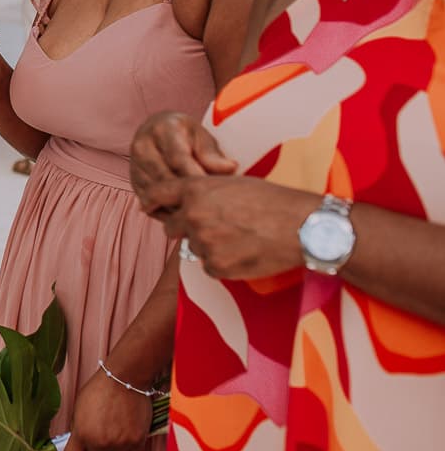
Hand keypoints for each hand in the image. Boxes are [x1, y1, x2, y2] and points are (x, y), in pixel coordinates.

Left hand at [59, 371, 152, 450]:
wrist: (125, 378)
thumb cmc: (101, 388)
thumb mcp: (79, 408)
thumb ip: (78, 430)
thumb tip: (77, 446)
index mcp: (82, 433)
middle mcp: (101, 442)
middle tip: (93, 447)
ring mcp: (120, 443)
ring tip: (112, 432)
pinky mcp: (137, 441)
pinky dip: (128, 448)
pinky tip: (125, 433)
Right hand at [130, 112, 237, 217]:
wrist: (158, 132)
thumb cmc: (185, 135)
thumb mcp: (201, 136)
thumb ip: (212, 154)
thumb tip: (230, 168)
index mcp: (162, 130)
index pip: (177, 158)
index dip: (196, 177)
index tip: (215, 191)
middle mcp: (142, 146)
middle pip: (164, 178)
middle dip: (187, 194)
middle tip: (210, 207)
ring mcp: (135, 166)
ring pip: (155, 194)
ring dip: (177, 206)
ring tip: (200, 213)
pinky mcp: (134, 182)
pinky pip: (149, 203)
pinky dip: (167, 212)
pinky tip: (185, 215)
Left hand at [144, 175, 314, 278]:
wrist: (302, 227)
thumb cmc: (272, 201)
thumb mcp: (232, 183)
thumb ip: (203, 192)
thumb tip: (185, 201)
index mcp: (195, 190)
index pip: (157, 194)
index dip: (151, 201)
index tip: (147, 206)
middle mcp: (192, 215)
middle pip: (171, 227)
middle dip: (185, 227)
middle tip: (212, 227)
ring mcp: (203, 243)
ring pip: (194, 248)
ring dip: (208, 246)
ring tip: (239, 238)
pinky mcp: (216, 266)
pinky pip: (209, 267)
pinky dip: (222, 263)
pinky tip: (244, 253)